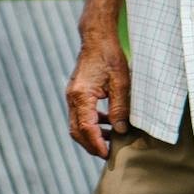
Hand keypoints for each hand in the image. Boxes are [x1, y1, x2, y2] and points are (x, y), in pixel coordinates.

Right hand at [64, 41, 129, 157]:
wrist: (97, 38)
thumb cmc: (109, 57)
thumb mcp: (121, 83)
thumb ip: (120, 108)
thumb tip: (121, 130)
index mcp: (81, 96)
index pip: (86, 128)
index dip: (96, 144)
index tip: (107, 154)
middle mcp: (72, 97)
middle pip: (76, 131)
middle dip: (91, 145)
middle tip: (107, 154)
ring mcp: (72, 95)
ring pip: (76, 124)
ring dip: (91, 136)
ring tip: (109, 141)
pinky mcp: (76, 93)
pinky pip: (79, 115)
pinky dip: (90, 124)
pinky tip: (106, 123)